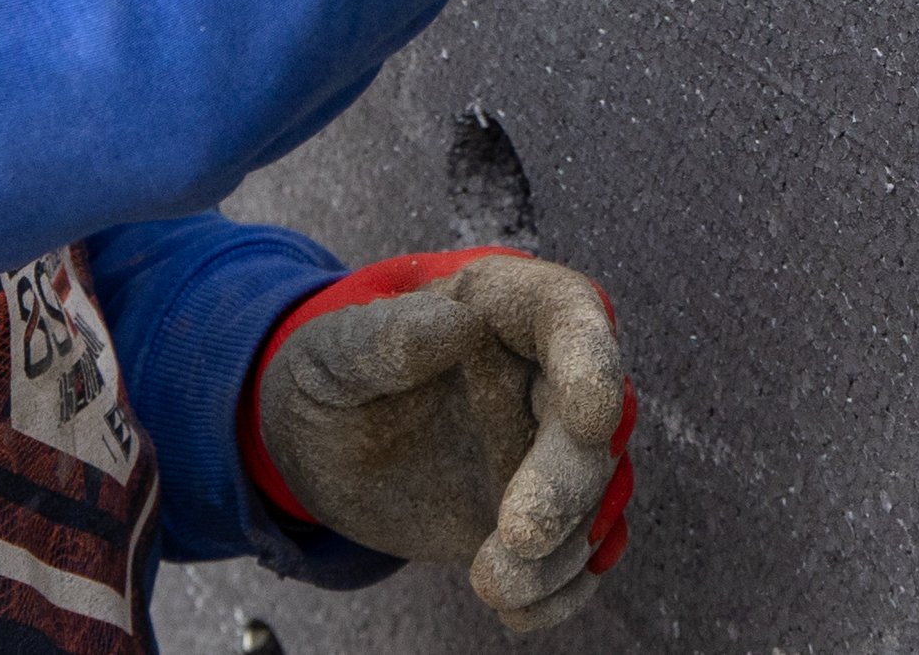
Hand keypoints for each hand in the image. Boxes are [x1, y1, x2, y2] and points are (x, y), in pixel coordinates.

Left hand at [243, 249, 636, 632]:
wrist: (323, 446)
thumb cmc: (331, 377)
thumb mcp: (333, 352)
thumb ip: (385, 337)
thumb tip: (452, 327)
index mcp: (503, 308)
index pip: (571, 317)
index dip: (593, 363)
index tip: (590, 419)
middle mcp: (543, 374)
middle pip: (595, 419)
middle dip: (568, 482)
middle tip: (519, 536)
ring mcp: (548, 446)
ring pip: (593, 494)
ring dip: (561, 550)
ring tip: (491, 584)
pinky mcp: (542, 511)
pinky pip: (578, 550)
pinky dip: (561, 588)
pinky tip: (520, 610)